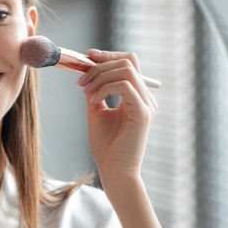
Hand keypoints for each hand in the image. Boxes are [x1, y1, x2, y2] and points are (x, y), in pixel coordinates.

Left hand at [77, 50, 157, 182]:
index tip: (88, 56)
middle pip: (128, 62)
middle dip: (100, 65)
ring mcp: (147, 105)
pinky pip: (125, 86)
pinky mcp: (143, 113)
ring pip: (126, 70)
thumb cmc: (106, 147)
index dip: (109, 56)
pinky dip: (105, 88)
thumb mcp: (97, 112)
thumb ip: (95, 92)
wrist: (114, 172)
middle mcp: (146, 98)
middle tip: (80, 80)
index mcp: (137, 97)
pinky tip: (93, 100)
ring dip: (101, 76)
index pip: (129, 63)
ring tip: (85, 91)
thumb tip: (86, 74)